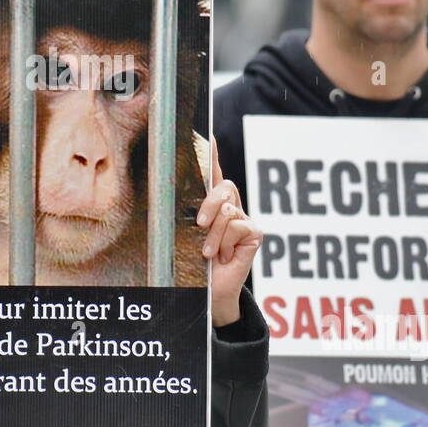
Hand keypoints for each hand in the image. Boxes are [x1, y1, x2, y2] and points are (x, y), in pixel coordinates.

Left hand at [195, 136, 261, 326]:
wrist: (209, 292)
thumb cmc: (194, 263)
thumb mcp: (185, 235)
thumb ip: (185, 215)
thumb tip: (173, 196)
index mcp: (210, 205)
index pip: (212, 174)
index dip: (211, 153)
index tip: (207, 134)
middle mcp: (229, 207)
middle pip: (223, 187)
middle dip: (209, 203)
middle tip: (199, 224)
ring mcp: (244, 219)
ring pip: (227, 211)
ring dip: (213, 235)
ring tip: (208, 252)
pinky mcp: (254, 233)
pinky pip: (238, 225)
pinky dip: (226, 242)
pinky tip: (224, 256)